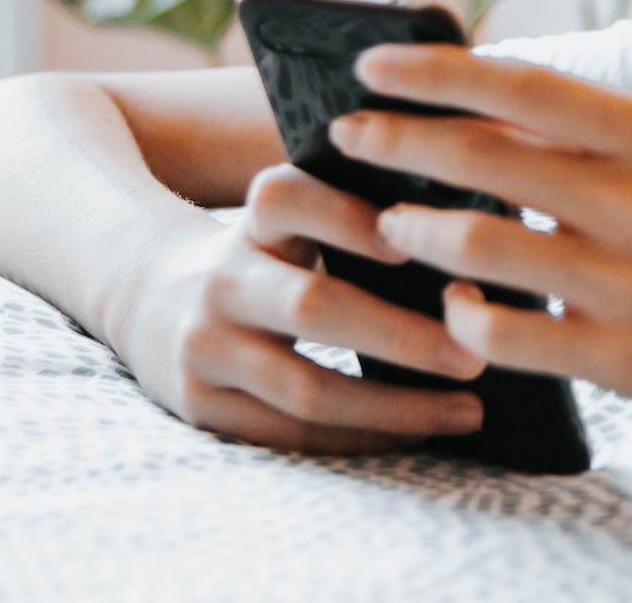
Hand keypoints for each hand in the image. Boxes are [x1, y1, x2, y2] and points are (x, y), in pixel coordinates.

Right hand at [110, 165, 491, 453]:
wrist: (148, 299)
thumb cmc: (266, 255)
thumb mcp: (289, 219)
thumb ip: (358, 206)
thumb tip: (483, 194)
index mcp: (252, 222)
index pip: (284, 198)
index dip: (344, 216)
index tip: (409, 240)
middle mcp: (222, 280)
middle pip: (313, 306)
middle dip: (402, 335)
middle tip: (475, 352)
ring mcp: (206, 348)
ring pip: (307, 388)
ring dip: (396, 405)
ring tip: (469, 407)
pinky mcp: (203, 406)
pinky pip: (293, 434)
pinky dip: (361, 437)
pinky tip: (419, 434)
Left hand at [328, 44, 631, 431]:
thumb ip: (594, 140)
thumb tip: (483, 106)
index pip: (520, 84)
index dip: (433, 70)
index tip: (372, 60)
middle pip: (480, 158)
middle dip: (397, 143)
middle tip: (347, 137)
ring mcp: (629, 283)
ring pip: (480, 246)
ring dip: (418, 233)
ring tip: (392, 226)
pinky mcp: (623, 358)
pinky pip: (507, 336)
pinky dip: (462, 317)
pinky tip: (452, 306)